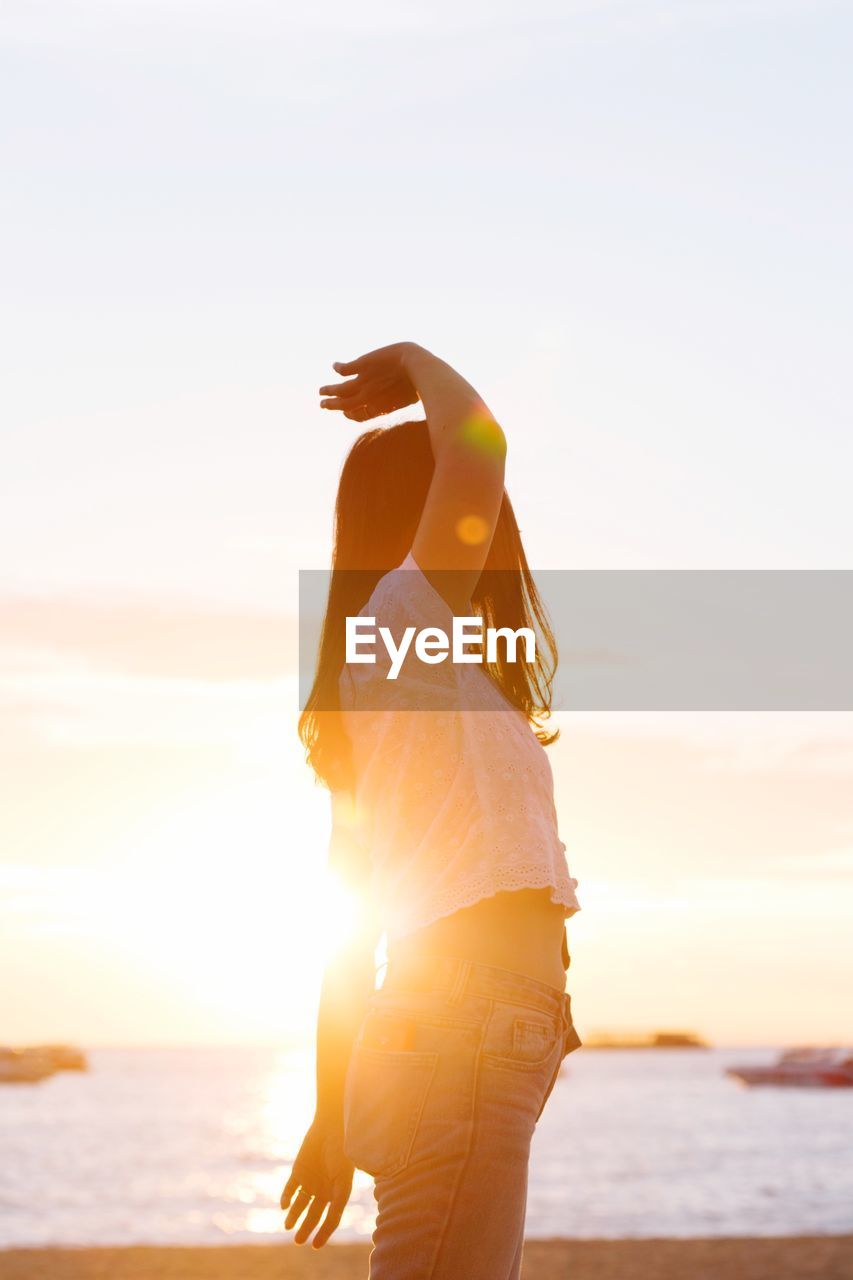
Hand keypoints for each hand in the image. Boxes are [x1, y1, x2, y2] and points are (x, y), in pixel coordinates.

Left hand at [280, 1116, 354, 1247]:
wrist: (331, 1126)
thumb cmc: (341, 1152)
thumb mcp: (342, 1180)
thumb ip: (338, 1200)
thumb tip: (332, 1222)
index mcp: (338, 1193)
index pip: (331, 1218)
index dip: (323, 1233)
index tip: (314, 1245)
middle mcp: (324, 1190)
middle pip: (313, 1214)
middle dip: (305, 1228)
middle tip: (297, 1241)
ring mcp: (310, 1181)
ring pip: (300, 1204)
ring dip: (293, 1216)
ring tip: (287, 1226)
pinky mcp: (298, 1171)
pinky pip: (290, 1188)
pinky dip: (286, 1197)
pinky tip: (284, 1206)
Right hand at [319, 342, 421, 421]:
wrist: (417, 366)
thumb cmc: (421, 383)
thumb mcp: (411, 398)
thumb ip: (406, 402)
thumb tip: (414, 405)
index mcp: (379, 406)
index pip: (358, 415)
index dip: (349, 415)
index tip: (345, 413)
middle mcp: (368, 396)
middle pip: (344, 405)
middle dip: (332, 405)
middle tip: (322, 404)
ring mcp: (364, 381)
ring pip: (340, 390)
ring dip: (329, 390)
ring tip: (321, 390)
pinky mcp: (362, 365)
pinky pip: (344, 369)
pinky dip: (338, 368)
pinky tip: (334, 365)